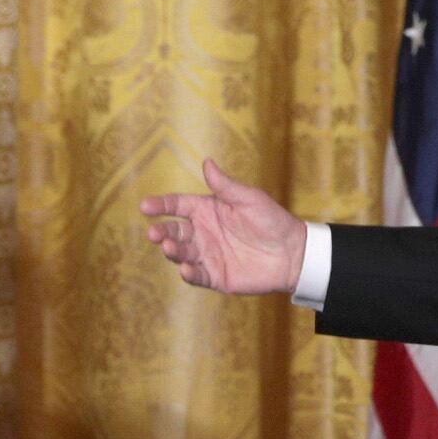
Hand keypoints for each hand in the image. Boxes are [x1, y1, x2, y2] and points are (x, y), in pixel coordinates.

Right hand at [140, 161, 308, 295]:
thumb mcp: (249, 199)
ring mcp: (207, 255)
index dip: (161, 205)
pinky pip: (197, 276)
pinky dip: (188, 273)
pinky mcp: (215, 276)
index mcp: (207, 210)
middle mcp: (203, 232)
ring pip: (181, 253)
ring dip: (172, 250)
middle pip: (174, 230)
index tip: (145, 206)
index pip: (177, 206)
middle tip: (153, 233)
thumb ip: (226, 185)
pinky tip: (185, 269)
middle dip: (161, 231)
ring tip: (169, 246)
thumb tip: (206, 162)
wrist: (293, 254)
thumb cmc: (272, 221)